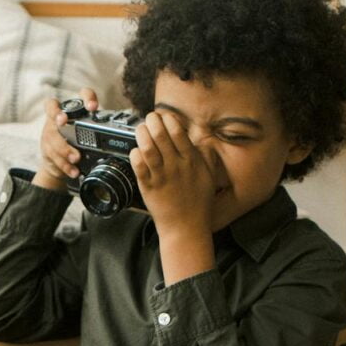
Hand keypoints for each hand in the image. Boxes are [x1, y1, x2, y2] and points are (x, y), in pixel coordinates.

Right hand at [33, 88, 99, 191]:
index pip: (82, 94)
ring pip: (52, 135)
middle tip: (63, 122)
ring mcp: (50, 131)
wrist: (61, 164)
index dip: (87, 97)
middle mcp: (60, 116)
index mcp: (77, 110)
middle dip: (58, 114)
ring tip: (76, 158)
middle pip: (53, 109)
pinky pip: (52, 154)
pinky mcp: (46, 147)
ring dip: (64, 147)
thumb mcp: (95, 138)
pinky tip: (73, 170)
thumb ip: (106, 134)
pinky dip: (64, 164)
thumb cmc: (82, 145)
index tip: (93, 108)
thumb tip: (133, 135)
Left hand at [130, 111, 216, 283]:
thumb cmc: (198, 204)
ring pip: (147, 148)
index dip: (169, 119)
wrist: (186, 229)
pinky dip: (135, 155)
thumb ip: (207, 157)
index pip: (178, 132)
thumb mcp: (210, 178)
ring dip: (141, 134)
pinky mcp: (148, 187)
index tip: (165, 116)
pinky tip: (136, 151)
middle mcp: (175, 167)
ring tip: (141, 129)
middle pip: (160, 135)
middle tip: (149, 119)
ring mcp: (160, 177)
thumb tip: (203, 141)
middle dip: (152, 121)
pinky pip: (138, 166)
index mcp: (191, 162)